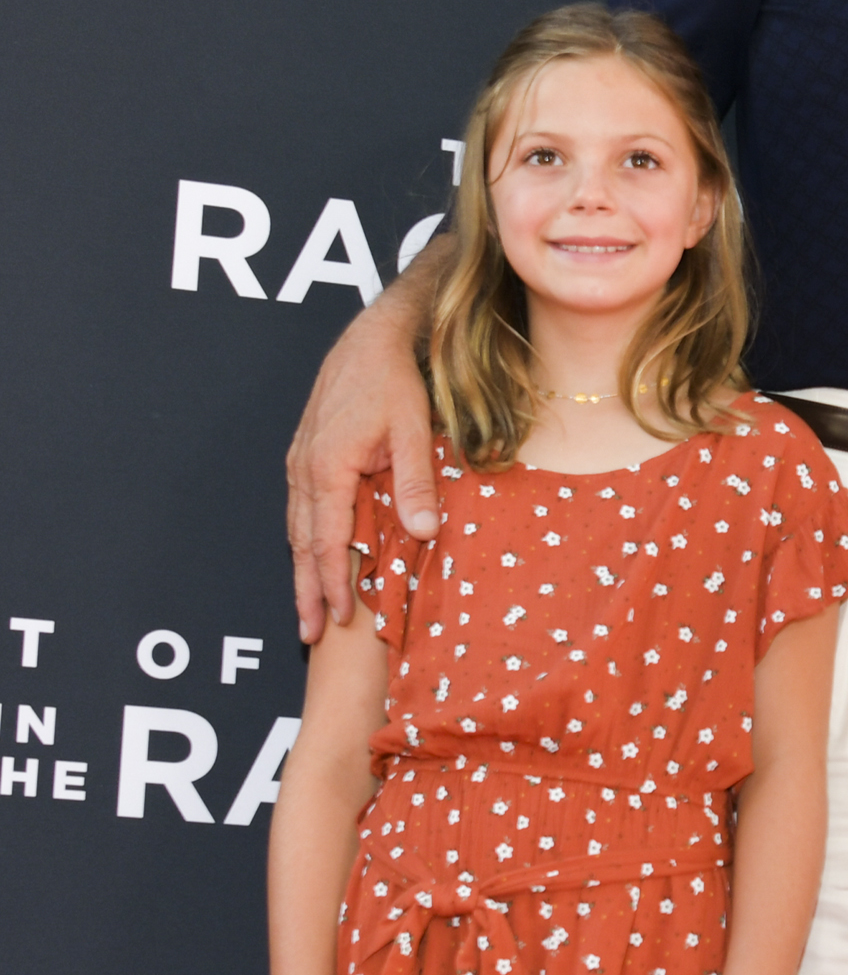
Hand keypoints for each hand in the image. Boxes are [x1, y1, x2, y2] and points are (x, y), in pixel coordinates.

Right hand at [289, 305, 437, 641]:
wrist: (371, 341)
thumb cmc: (394, 382)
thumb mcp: (413, 431)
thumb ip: (416, 482)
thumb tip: (424, 532)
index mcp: (327, 468)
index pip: (326, 541)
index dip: (333, 583)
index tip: (341, 618)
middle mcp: (304, 470)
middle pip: (301, 544)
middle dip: (307, 590)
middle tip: (311, 633)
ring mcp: (300, 463)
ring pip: (296, 529)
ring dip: (303, 571)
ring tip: (309, 610)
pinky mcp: (306, 457)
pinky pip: (302, 510)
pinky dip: (306, 542)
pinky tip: (314, 562)